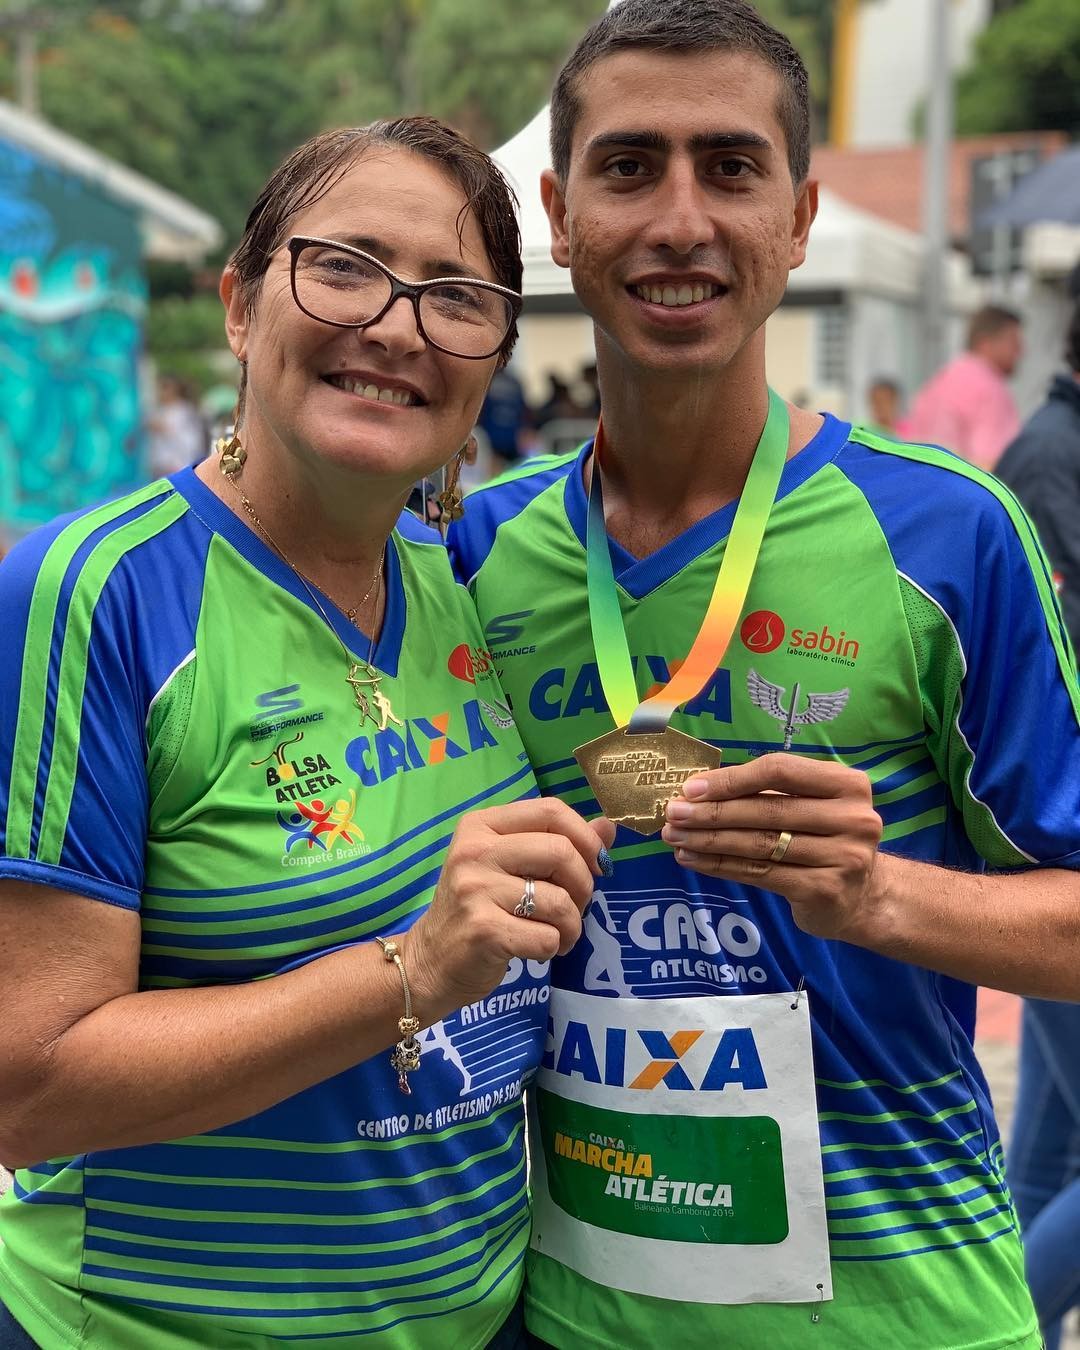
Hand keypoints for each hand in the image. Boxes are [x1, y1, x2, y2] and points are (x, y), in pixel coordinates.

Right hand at [406, 799, 615, 1022]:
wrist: (430, 961)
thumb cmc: (477, 908)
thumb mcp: (510, 867)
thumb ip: (557, 843)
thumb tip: (608, 827)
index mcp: (481, 825)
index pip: (550, 811)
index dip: (585, 837)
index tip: (596, 865)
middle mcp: (474, 851)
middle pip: (560, 852)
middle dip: (584, 886)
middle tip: (575, 907)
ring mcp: (475, 890)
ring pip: (559, 901)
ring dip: (572, 926)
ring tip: (558, 935)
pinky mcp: (482, 930)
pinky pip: (546, 937)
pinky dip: (553, 948)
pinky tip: (536, 950)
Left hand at [660, 754, 883, 941]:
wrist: (862, 898)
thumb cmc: (823, 839)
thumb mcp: (809, 806)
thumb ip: (768, 793)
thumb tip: (696, 790)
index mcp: (846, 784)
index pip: (779, 771)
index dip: (732, 779)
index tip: (691, 788)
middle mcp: (852, 818)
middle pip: (767, 810)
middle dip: (712, 812)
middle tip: (673, 814)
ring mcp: (843, 857)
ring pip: (760, 845)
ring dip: (709, 840)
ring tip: (675, 837)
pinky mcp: (825, 890)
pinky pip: (760, 874)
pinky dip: (721, 866)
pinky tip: (694, 860)